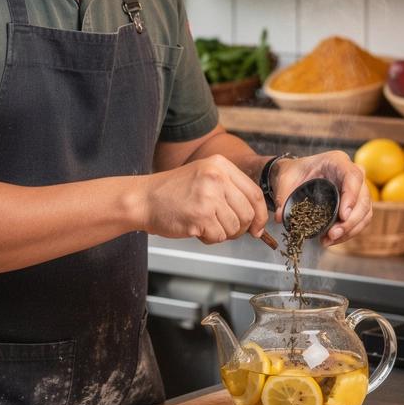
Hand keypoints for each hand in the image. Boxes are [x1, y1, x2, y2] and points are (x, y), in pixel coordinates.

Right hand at [141, 155, 268, 244]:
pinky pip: (219, 236)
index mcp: (220, 165)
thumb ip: (230, 191)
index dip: (260, 214)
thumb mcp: (204, 177)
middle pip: (248, 213)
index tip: (258, 227)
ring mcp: (208, 196)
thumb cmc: (172, 192)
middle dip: (241, 228)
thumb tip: (257, 218)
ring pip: (235, 227)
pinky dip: (209, 239)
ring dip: (222, 233)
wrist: (143, 199)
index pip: (255, 193)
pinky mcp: (200, 216)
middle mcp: (216, 177)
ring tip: (205, 225)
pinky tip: (196, 229)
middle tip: (226, 229)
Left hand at [272, 151, 371, 245]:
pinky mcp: (356, 204)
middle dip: (350, 220)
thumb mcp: (286, 180)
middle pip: (363, 198)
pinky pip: (360, 220)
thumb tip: (280, 217)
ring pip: (365, 211)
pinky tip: (333, 239)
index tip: (343, 216)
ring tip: (330, 240)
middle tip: (333, 234)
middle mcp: (352, 174)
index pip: (353, 176)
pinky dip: (349, 232)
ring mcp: (357, 189)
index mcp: (337, 162)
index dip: (351, 196)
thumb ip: (284, 196)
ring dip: (350, 229)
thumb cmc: (294, 173)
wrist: (295, 176)